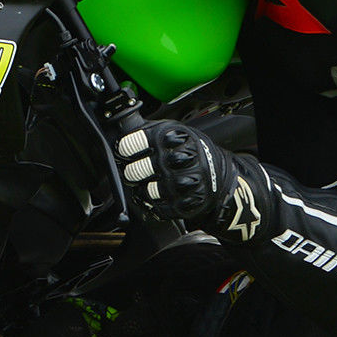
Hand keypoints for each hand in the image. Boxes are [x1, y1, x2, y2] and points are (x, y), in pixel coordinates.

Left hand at [116, 120, 263, 238]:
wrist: (218, 174)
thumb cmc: (190, 150)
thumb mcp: (172, 130)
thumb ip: (147, 130)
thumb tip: (119, 128)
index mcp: (170, 137)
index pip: (129, 145)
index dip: (124, 150)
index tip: (125, 152)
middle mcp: (175, 159)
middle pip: (133, 171)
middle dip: (132, 172)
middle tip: (138, 169)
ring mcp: (180, 183)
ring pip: (144, 191)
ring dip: (143, 189)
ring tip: (152, 181)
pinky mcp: (184, 204)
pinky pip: (156, 207)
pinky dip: (156, 202)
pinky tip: (164, 193)